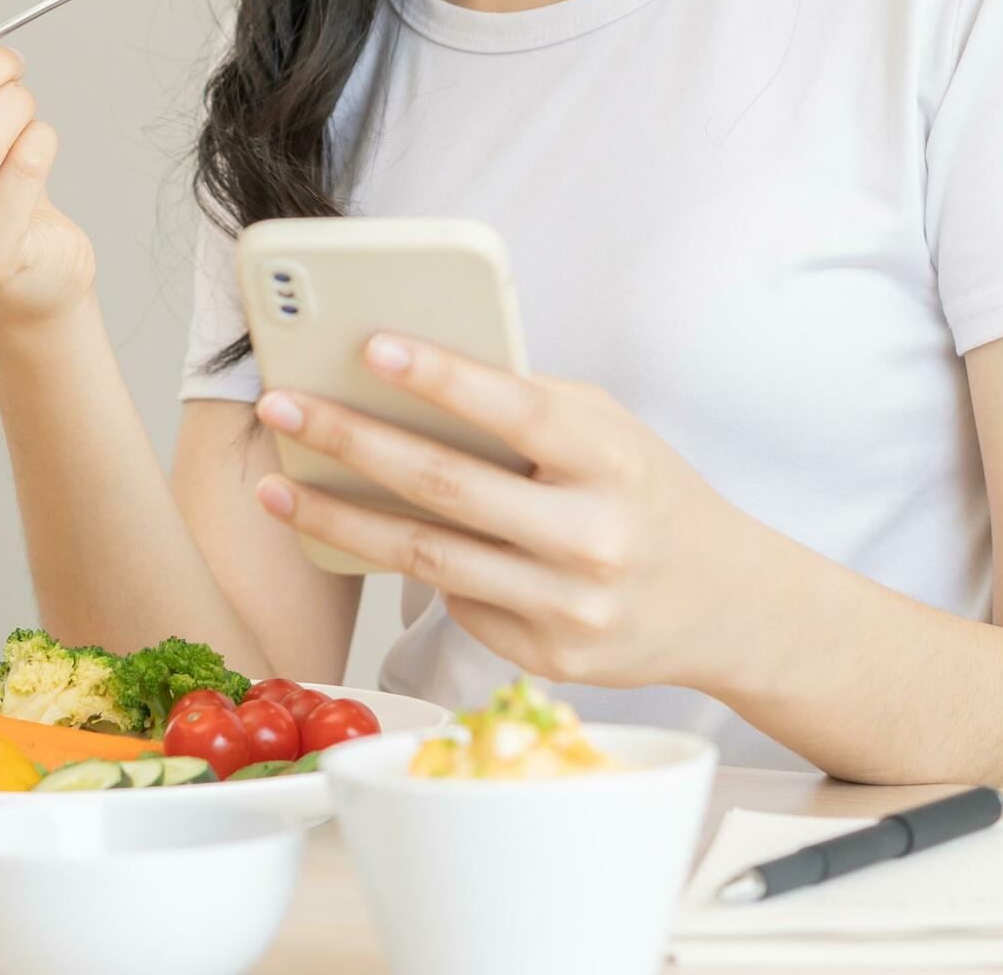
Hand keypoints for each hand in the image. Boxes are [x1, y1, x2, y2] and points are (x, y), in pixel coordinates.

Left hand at [251, 336, 762, 692]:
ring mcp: (568, 607)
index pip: (515, 409)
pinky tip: (360, 535)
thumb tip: (415, 373)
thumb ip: (531, 405)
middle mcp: (592, 536)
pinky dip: (405, 566)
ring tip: (277, 486)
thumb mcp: (612, 430)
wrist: (725, 603)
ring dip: (340, 518)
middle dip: (350, 441)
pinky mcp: (546, 657)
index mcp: (612, 460)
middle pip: (447, 488)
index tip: (370, 345)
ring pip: (428, 558)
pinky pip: (456, 604)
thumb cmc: (648, 493)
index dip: (439, 377)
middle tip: (282, 407)